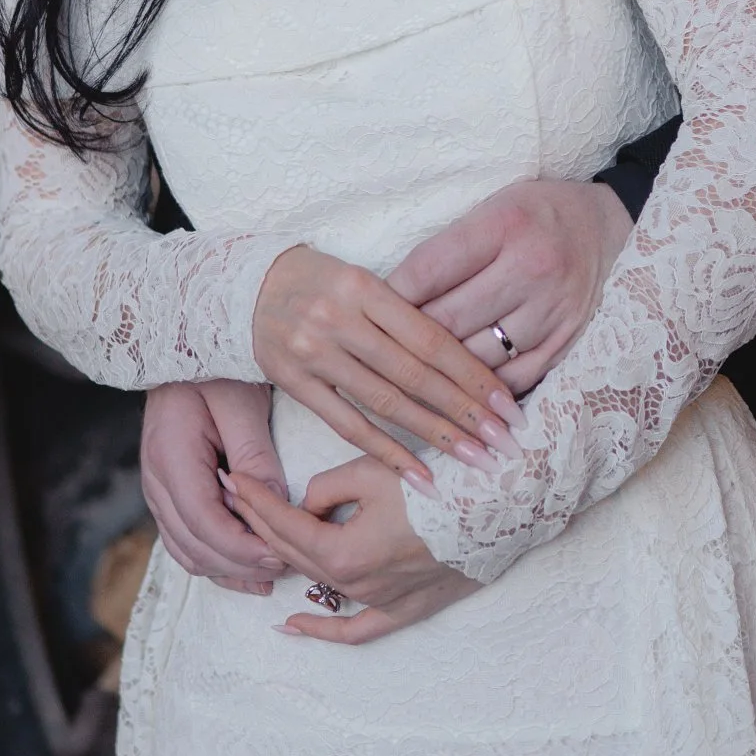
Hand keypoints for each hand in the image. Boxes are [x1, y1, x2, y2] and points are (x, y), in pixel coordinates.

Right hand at [141, 380, 286, 594]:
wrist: (183, 346)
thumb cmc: (215, 367)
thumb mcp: (241, 401)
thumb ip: (255, 454)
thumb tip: (274, 505)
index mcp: (170, 455)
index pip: (202, 521)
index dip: (241, 547)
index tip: (280, 555)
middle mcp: (155, 478)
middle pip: (193, 544)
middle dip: (240, 565)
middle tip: (287, 567)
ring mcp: (157, 488)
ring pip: (186, 550)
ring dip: (228, 569)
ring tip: (272, 574)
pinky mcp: (168, 491)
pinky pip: (185, 539)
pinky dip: (215, 558)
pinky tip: (248, 566)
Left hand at [222, 455, 477, 645]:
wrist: (501, 508)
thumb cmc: (439, 485)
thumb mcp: (373, 470)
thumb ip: (327, 489)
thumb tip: (307, 505)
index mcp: (344, 553)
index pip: (284, 524)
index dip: (255, 499)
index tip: (233, 479)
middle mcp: (357, 586)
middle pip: (293, 553)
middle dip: (260, 521)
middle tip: (237, 494)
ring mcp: (380, 602)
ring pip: (318, 582)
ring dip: (286, 557)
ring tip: (260, 534)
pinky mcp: (405, 609)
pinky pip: (357, 630)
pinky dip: (323, 631)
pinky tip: (292, 626)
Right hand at [251, 245, 522, 487]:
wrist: (247, 288)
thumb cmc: (322, 282)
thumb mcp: (363, 280)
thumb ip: (406, 315)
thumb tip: (469, 360)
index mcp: (365, 287)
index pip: (432, 338)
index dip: (473, 374)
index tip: (508, 404)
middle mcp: (338, 319)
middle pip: (414, 374)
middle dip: (465, 412)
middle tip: (504, 441)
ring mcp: (313, 353)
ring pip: (386, 403)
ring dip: (435, 436)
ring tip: (474, 460)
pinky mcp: (293, 383)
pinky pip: (348, 425)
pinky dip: (388, 452)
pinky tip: (420, 475)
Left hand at [389, 179, 632, 393]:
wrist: (610, 227)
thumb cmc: (537, 214)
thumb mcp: (493, 207)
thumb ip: (449, 249)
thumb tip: (391, 296)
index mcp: (505, 226)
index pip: (429, 270)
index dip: (390, 297)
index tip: (365, 313)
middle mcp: (531, 269)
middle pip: (448, 321)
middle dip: (405, 342)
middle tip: (376, 354)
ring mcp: (552, 310)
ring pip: (476, 359)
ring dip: (440, 373)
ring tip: (409, 378)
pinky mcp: (567, 341)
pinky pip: (514, 380)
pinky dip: (482, 390)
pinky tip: (458, 394)